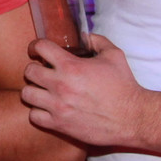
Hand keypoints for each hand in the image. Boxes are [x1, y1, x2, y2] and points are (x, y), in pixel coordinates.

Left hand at [21, 34, 145, 147]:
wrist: (133, 118)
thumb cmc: (124, 86)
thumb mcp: (114, 55)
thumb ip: (97, 41)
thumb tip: (84, 36)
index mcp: (71, 66)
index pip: (40, 47)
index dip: (36, 46)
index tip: (38, 51)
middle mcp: (60, 85)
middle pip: (28, 71)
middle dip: (34, 68)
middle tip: (42, 72)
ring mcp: (58, 106)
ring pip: (27, 94)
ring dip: (33, 90)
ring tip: (42, 90)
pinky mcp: (60, 124)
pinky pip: (34, 116)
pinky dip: (38, 112)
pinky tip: (47, 108)